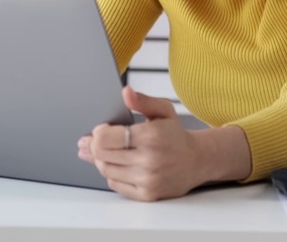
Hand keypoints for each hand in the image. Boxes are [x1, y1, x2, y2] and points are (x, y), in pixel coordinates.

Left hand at [77, 86, 207, 200]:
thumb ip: (142, 101)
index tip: (100, 129)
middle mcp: (148, 160)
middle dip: (93, 146)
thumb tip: (126, 92)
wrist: (197, 161)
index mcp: (150, 136)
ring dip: (100, 160)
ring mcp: (147, 179)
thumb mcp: (164, 110)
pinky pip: (115, 184)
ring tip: (102, 152)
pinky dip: (112, 174)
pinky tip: (117, 165)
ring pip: (106, 170)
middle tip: (89, 141)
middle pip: (102, 155)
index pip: (105, 138)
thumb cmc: (176, 135)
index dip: (97, 133)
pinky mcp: (146, 194)